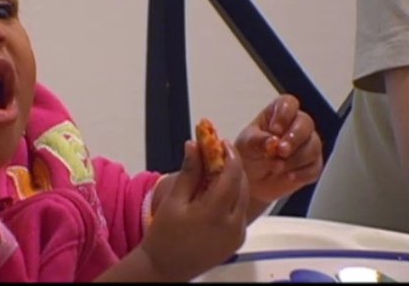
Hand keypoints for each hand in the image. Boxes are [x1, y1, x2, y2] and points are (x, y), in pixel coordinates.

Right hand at [140, 140, 248, 280]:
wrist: (166, 267)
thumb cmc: (165, 236)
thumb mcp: (174, 201)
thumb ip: (189, 173)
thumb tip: (194, 146)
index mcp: (215, 213)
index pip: (231, 176)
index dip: (228, 155)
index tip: (220, 141)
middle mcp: (232, 225)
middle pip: (242, 185)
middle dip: (232, 165)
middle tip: (218, 151)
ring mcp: (237, 234)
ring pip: (243, 197)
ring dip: (233, 180)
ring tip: (216, 169)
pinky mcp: (237, 240)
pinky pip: (240, 211)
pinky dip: (233, 196)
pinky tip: (217, 191)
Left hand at [235, 95, 322, 203]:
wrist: (252, 180)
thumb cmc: (249, 154)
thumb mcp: (246, 145)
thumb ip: (258, 140)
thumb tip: (273, 141)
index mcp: (278, 112)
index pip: (288, 103)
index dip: (284, 115)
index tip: (274, 130)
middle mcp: (296, 124)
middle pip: (306, 123)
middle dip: (294, 138)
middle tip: (281, 151)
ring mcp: (307, 144)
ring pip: (313, 146)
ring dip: (295, 159)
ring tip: (277, 167)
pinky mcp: (313, 164)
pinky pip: (315, 166)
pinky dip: (301, 173)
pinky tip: (288, 176)